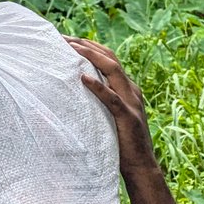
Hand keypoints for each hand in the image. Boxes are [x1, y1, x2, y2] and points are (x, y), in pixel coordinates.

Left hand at [68, 37, 156, 176]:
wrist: (140, 166)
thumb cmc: (119, 139)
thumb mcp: (108, 112)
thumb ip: (98, 97)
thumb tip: (73, 85)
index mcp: (126, 87)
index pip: (108, 58)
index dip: (88, 45)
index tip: (66, 38)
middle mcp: (131, 90)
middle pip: (110, 58)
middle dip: (86, 45)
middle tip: (63, 37)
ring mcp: (131, 102)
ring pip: (113, 71)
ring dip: (91, 56)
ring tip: (71, 48)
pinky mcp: (127, 117)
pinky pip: (112, 98)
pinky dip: (98, 86)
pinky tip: (83, 78)